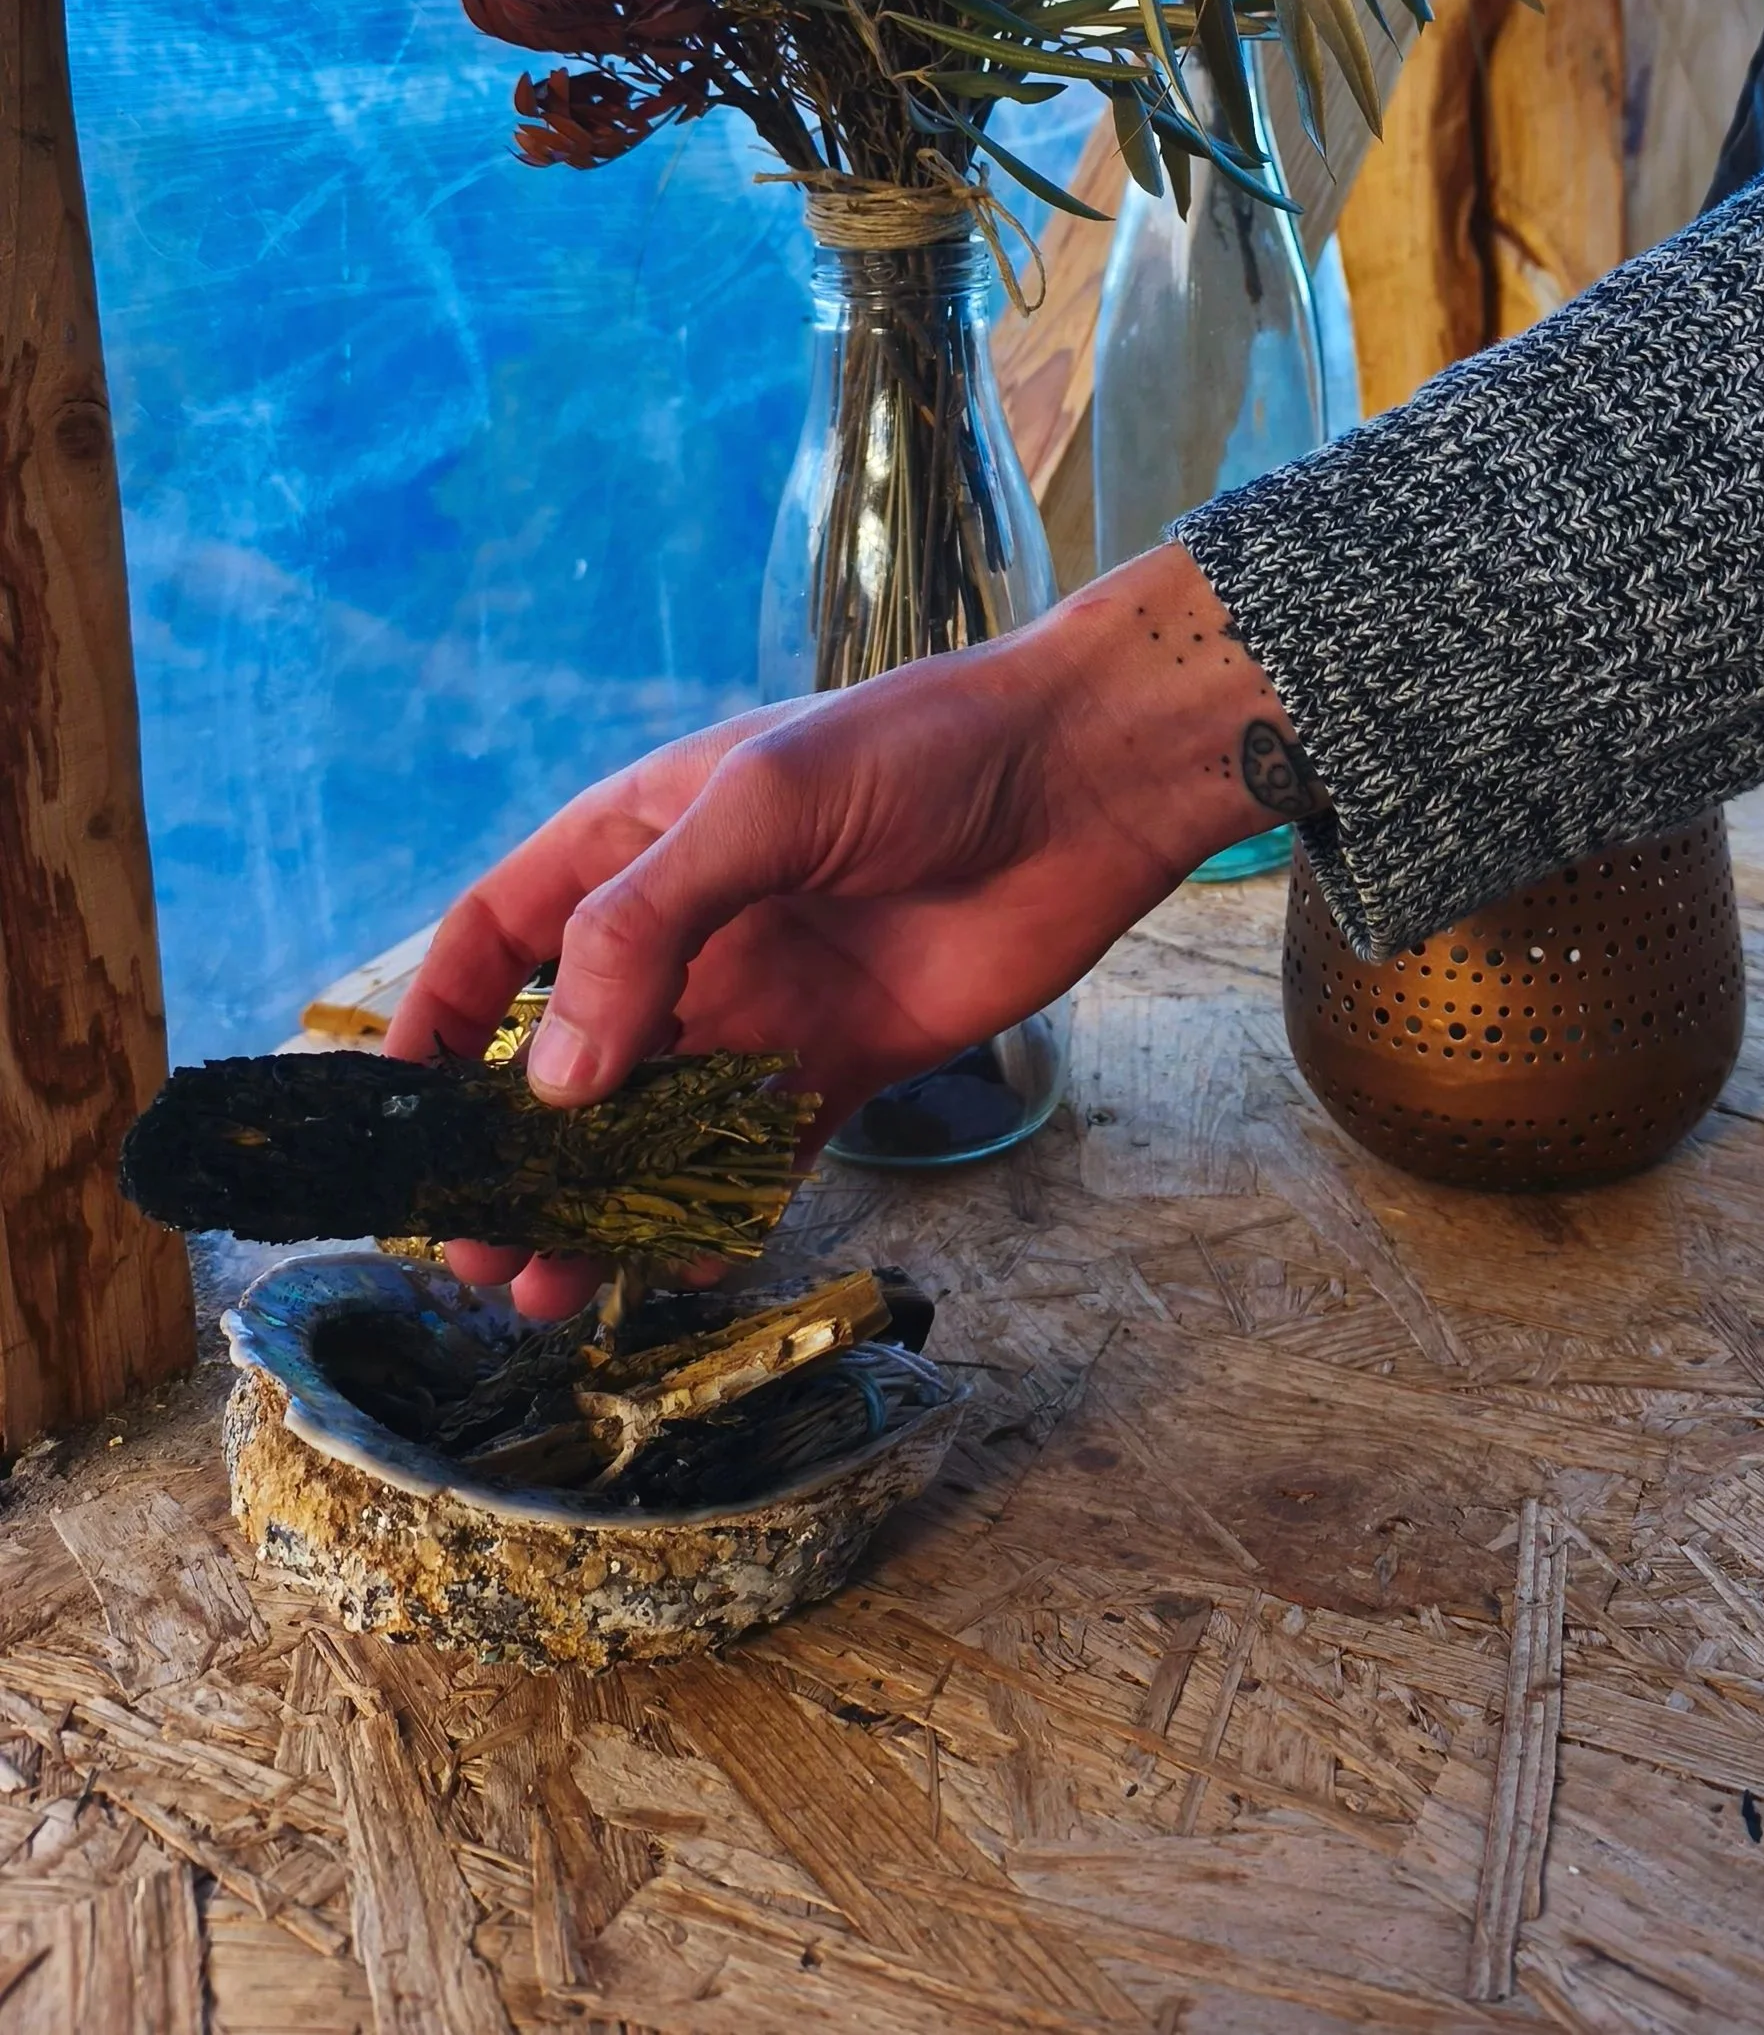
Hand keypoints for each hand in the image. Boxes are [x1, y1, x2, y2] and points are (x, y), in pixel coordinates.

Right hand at [382, 542, 1323, 1315]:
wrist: (1085, 776)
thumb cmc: (921, 751)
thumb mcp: (763, 806)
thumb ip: (648, 932)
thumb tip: (559, 1081)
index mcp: (642, 840)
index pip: (501, 935)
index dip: (441, 1019)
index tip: (398, 1118)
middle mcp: (692, 928)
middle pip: (570, 1054)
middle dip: (517, 1153)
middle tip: (481, 1252)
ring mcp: (766, 998)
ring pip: (654, 1121)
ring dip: (601, 1203)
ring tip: (554, 1292)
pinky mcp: (846, 1057)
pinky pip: (760, 1152)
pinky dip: (717, 1212)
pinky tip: (684, 1268)